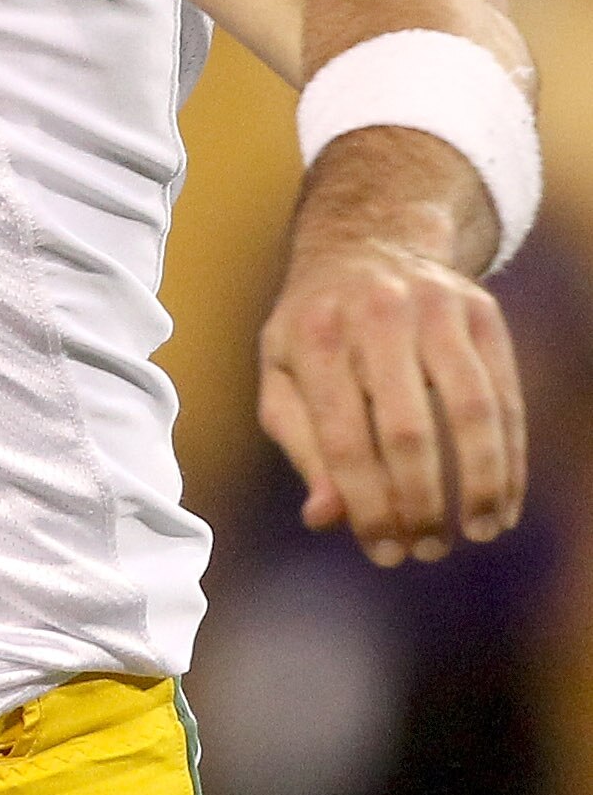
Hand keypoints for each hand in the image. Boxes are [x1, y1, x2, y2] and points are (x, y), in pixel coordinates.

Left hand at [258, 234, 526, 564]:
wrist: (367, 243)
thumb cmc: (315, 328)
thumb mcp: (284, 375)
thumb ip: (302, 445)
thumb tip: (325, 517)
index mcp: (316, 336)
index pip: (343, 439)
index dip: (366, 505)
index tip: (384, 552)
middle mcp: (377, 315)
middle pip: (408, 431)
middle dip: (421, 503)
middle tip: (428, 550)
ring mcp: (436, 307)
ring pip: (472, 410)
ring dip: (480, 483)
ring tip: (477, 531)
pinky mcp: (482, 311)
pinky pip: (504, 394)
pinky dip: (510, 454)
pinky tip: (503, 500)